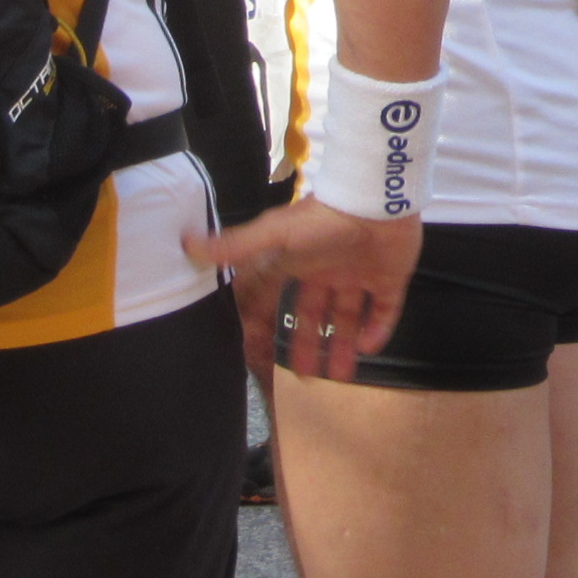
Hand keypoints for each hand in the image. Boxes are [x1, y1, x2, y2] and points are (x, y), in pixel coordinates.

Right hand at [189, 197, 424, 382]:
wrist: (376, 199)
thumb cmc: (322, 219)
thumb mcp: (273, 235)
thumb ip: (235, 247)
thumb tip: (187, 245)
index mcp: (299, 262)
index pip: (278, 300)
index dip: (269, 325)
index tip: (261, 355)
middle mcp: (328, 269)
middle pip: (313, 315)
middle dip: (307, 344)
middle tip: (304, 379)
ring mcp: (360, 272)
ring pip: (349, 317)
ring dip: (342, 346)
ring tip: (338, 378)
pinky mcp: (390, 275)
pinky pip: (385, 308)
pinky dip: (379, 330)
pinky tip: (368, 349)